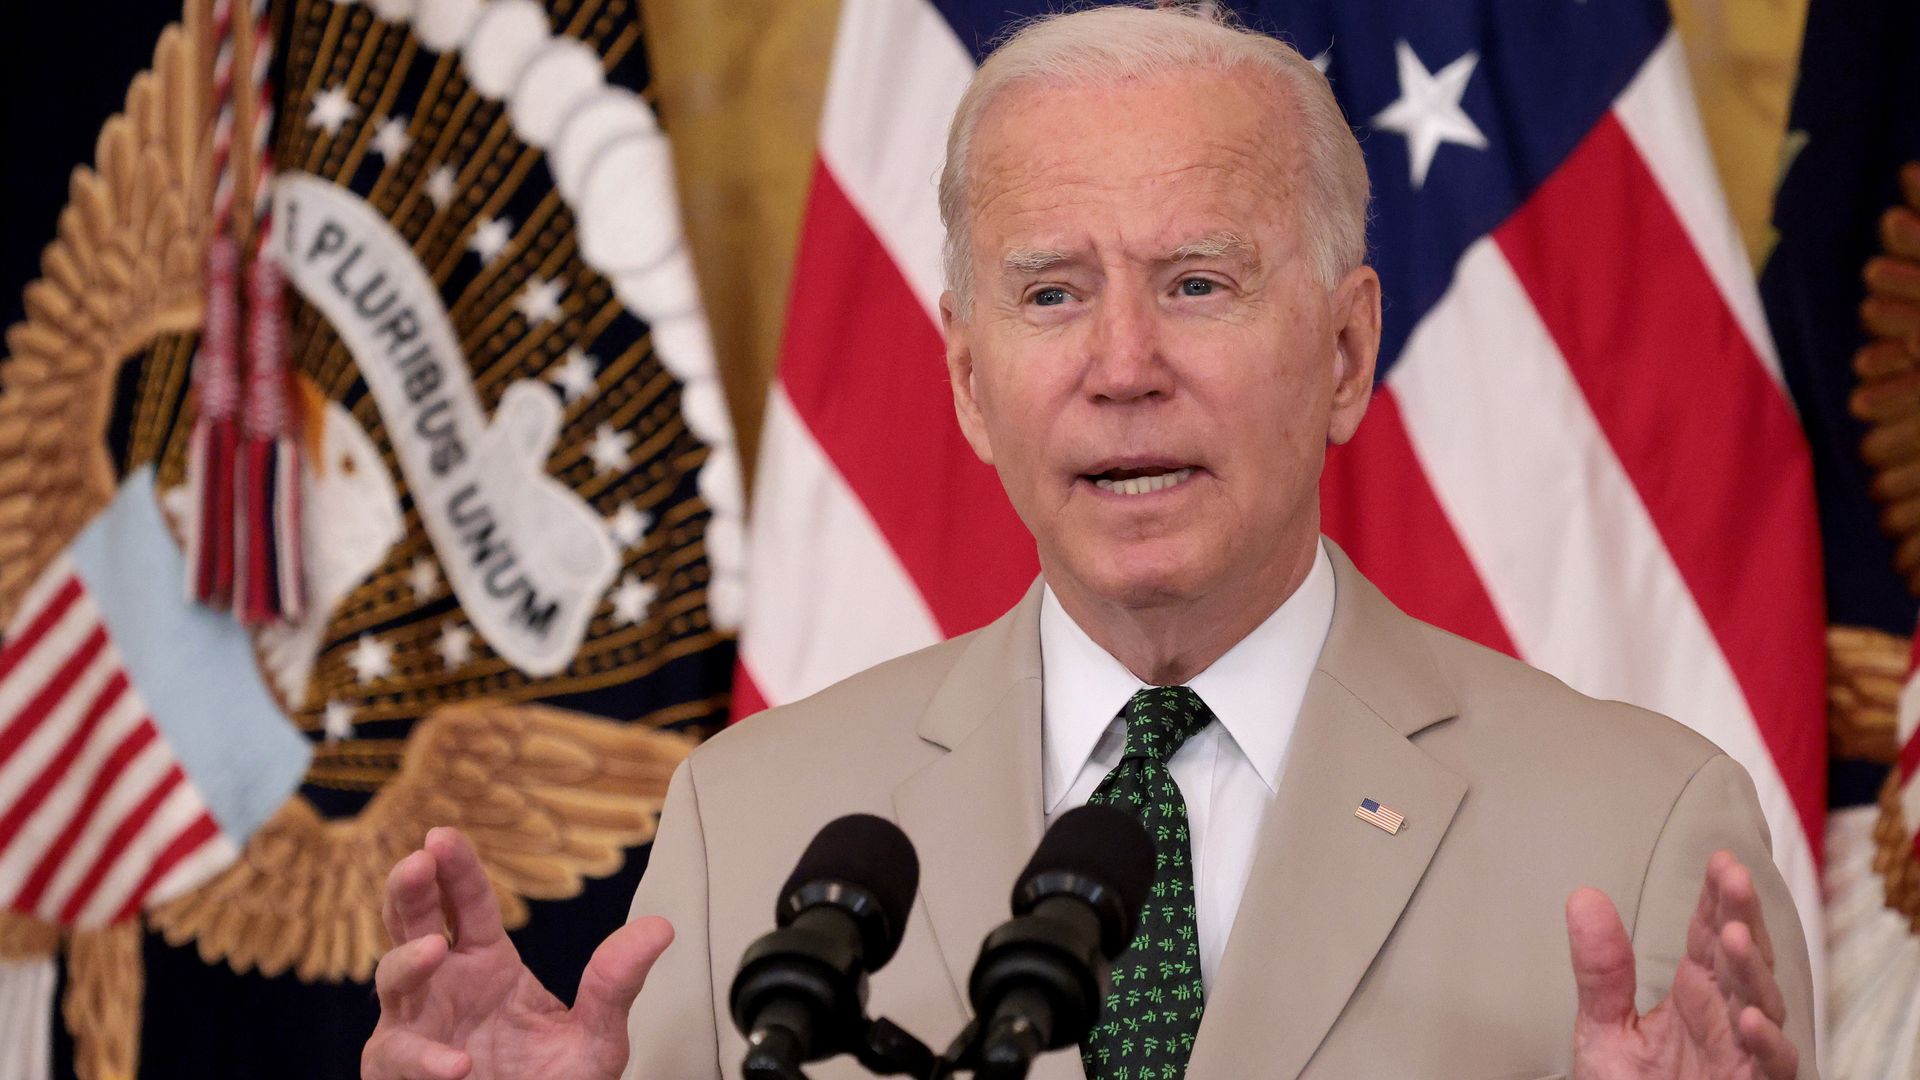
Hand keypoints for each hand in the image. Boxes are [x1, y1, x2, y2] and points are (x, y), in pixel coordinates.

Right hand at [361, 827, 673, 1079]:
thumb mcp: (596, 1037)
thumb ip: (617, 984)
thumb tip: (661, 928)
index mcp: (485, 962)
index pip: (467, 904)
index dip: (455, 868)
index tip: (443, 836)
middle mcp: (444, 986)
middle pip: (415, 925)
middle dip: (410, 891)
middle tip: (418, 862)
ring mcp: (417, 1026)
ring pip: (393, 981)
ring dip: (408, 962)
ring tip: (436, 951)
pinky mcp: (399, 1072)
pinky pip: (400, 1057)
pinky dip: (424, 1060)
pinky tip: (456, 1064)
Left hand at [1566, 851, 1796, 1078]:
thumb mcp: (1605, 1029)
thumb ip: (1600, 970)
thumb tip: (1583, 897)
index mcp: (1696, 994)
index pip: (1710, 936)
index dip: (1717, 899)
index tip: (1718, 861)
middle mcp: (1727, 1017)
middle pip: (1742, 958)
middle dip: (1741, 915)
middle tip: (1733, 876)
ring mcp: (1744, 1054)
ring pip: (1762, 1004)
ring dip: (1752, 970)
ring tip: (1734, 934)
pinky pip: (1770, 1066)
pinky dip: (1765, 1043)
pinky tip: (1747, 1018)